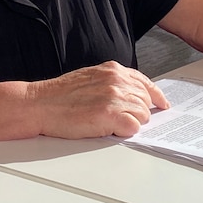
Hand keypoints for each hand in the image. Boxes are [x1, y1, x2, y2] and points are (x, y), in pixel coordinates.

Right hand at [27, 61, 169, 138]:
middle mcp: (116, 81)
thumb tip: (130, 93)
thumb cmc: (60, 94)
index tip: (162, 104)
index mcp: (113, 70)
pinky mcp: (109, 116)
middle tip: (122, 119)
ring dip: (131, 122)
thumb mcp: (90, 77)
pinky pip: (133, 128)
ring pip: (142, 115)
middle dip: (138, 112)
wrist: (40, 104)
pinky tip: (111, 129)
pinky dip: (125, 131)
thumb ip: (112, 82)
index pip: (145, 82)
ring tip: (111, 123)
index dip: (156, 95)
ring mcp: (114, 98)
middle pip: (146, 100)